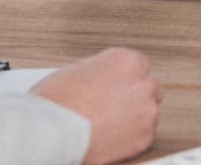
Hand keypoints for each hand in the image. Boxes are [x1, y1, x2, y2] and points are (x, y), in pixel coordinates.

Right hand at [31, 48, 162, 164]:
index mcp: (126, 60)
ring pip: (147, 114)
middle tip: (112, 108)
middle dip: (135, 98)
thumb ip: (99, 73)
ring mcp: (147, 112)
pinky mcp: (144, 138)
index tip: (117, 88)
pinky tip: (108, 137)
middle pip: (149, 89)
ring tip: (106, 124)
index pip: (140, 66)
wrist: (52, 131)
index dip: (126, 80)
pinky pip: (142, 137)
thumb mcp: (76, 71)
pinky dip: (129, 139)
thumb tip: (100, 81)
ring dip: (133, 118)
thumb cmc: (57, 100)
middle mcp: (142, 83)